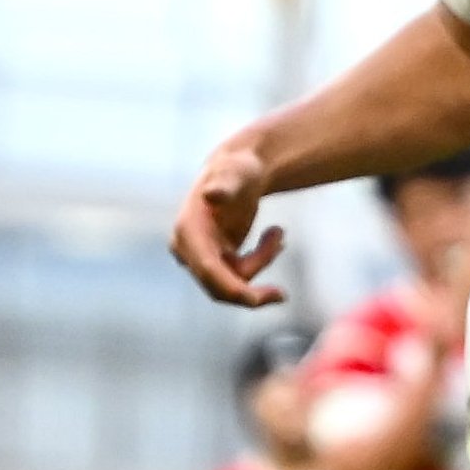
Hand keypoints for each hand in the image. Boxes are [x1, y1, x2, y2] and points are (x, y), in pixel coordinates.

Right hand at [172, 133, 288, 308]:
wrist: (239, 170)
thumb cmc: (237, 168)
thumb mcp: (235, 173)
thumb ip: (225, 184)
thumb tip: (211, 194)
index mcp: (187, 231)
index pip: (207, 270)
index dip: (232, 290)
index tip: (260, 301)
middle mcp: (187, 248)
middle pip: (218, 286)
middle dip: (250, 291)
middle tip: (283, 295)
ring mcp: (200, 256)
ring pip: (234, 281)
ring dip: (261, 260)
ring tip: (277, 232)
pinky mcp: (215, 260)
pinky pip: (240, 275)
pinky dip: (260, 260)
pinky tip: (274, 237)